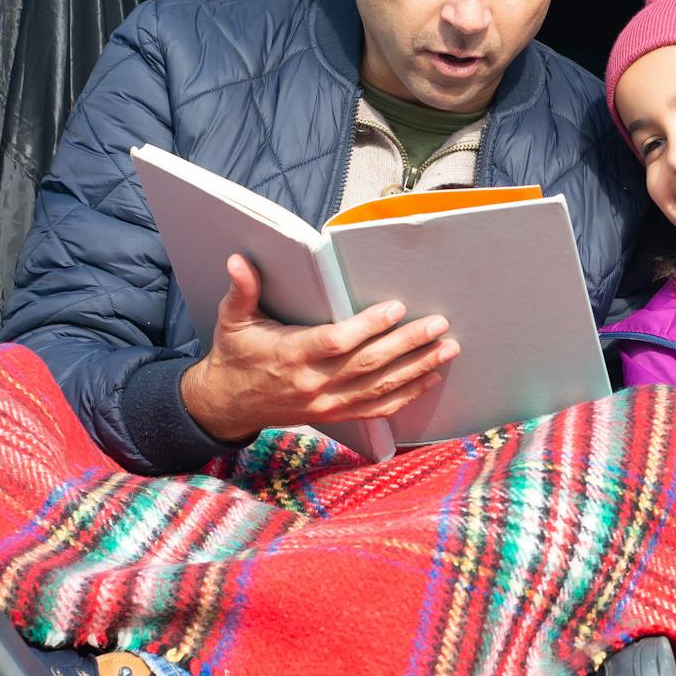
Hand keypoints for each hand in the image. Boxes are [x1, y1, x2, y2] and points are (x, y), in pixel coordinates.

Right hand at [179, 253, 455, 442]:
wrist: (228, 405)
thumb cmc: (235, 356)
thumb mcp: (233, 320)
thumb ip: (242, 290)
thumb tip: (238, 260)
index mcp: (291, 355)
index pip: (336, 341)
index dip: (368, 326)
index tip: (395, 307)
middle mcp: (313, 383)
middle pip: (368, 364)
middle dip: (408, 343)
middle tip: (438, 324)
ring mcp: (328, 403)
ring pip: (380, 387)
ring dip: (418, 367)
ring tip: (447, 348)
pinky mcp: (336, 414)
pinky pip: (378, 408)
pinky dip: (408, 394)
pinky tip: (431, 377)